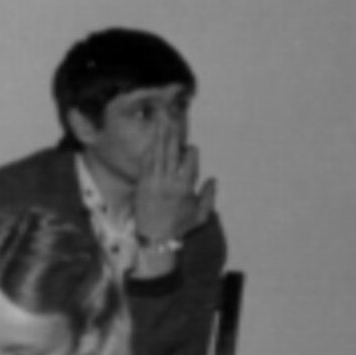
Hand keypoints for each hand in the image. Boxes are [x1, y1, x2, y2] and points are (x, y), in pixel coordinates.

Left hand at [129, 122, 217, 249]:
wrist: (153, 238)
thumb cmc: (179, 228)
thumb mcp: (200, 215)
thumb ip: (208, 197)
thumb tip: (213, 179)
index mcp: (183, 188)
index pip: (189, 163)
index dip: (191, 153)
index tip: (192, 147)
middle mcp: (168, 181)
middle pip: (171, 152)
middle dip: (173, 134)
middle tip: (173, 117)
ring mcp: (153, 181)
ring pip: (157, 153)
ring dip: (160, 136)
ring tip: (162, 120)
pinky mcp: (142, 183)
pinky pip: (146, 162)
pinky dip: (150, 150)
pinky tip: (152, 139)